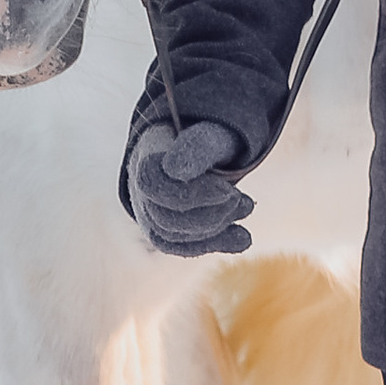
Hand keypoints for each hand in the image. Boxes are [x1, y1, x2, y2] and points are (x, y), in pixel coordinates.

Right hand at [129, 115, 252, 255]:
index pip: (155, 186)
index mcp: (146, 165)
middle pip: (165, 218)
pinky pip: (185, 248)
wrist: (194, 154)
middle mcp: (140, 196)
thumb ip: (196, 147)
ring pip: (174, 237)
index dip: (192, 193)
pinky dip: (216, 244)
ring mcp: (150, 218)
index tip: (227, 190)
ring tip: (245, 206)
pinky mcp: (167, 235)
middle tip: (239, 198)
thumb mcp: (207, 136)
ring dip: (216, 227)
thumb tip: (175, 170)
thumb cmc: (201, 143)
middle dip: (210, 213)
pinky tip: (243, 239)